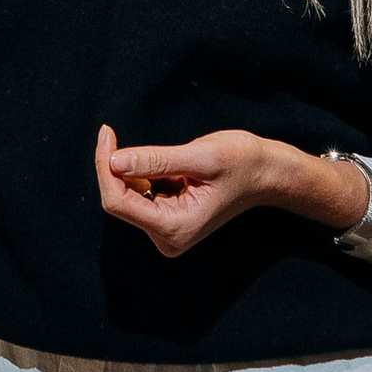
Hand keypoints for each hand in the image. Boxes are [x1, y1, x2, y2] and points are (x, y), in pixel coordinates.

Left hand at [94, 124, 369, 260]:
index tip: (106, 133)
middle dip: (115, 167)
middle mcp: (167, 238)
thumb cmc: (242, 162)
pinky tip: (170, 169)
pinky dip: (143, 175)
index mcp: (175, 227)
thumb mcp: (201, 156)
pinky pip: (138, 196)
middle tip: (117, 134)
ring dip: (133, 171)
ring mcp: (167, 233)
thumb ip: (157, 160)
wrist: (266, 174)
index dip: (105, 167)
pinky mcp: (167, 223)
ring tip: (171, 159)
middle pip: (118, 200)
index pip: (117, 202)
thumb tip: (114, 161)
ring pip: (126, 197)